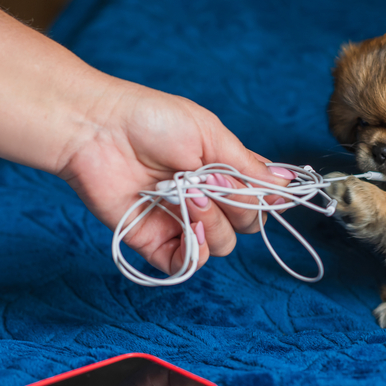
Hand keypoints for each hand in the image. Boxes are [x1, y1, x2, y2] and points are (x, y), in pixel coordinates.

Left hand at [59, 81, 292, 274]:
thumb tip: (287, 184)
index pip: (261, 199)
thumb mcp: (211, 135)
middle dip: (236, 204)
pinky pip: (189, 264)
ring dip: (213, 221)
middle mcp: (207, 200)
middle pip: (247, 225)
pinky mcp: (155, 241)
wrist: (98, 130)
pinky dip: (195, 250)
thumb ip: (249, 167)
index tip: (265, 189)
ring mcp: (182, 222)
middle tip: (210, 178)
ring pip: (222, 244)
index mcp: (223, 172)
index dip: (266, 198)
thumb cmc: (151, 121)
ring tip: (188, 193)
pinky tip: (187, 226)